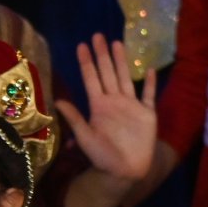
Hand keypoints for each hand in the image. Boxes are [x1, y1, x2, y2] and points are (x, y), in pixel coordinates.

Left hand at [59, 34, 157, 184]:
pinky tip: (149, 69)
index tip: (81, 45)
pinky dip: (150, 84)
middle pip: (108, 73)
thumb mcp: (84, 136)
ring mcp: (131, 106)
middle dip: (102, 55)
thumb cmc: (101, 156)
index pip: (91, 79)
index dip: (86, 62)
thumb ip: (74, 118)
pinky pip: (149, 96)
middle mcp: (114, 102)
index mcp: (98, 106)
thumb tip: (57, 100)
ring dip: (122, 62)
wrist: (123, 171)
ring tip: (117, 43)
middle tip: (98, 35)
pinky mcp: (147, 114)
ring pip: (126, 78)